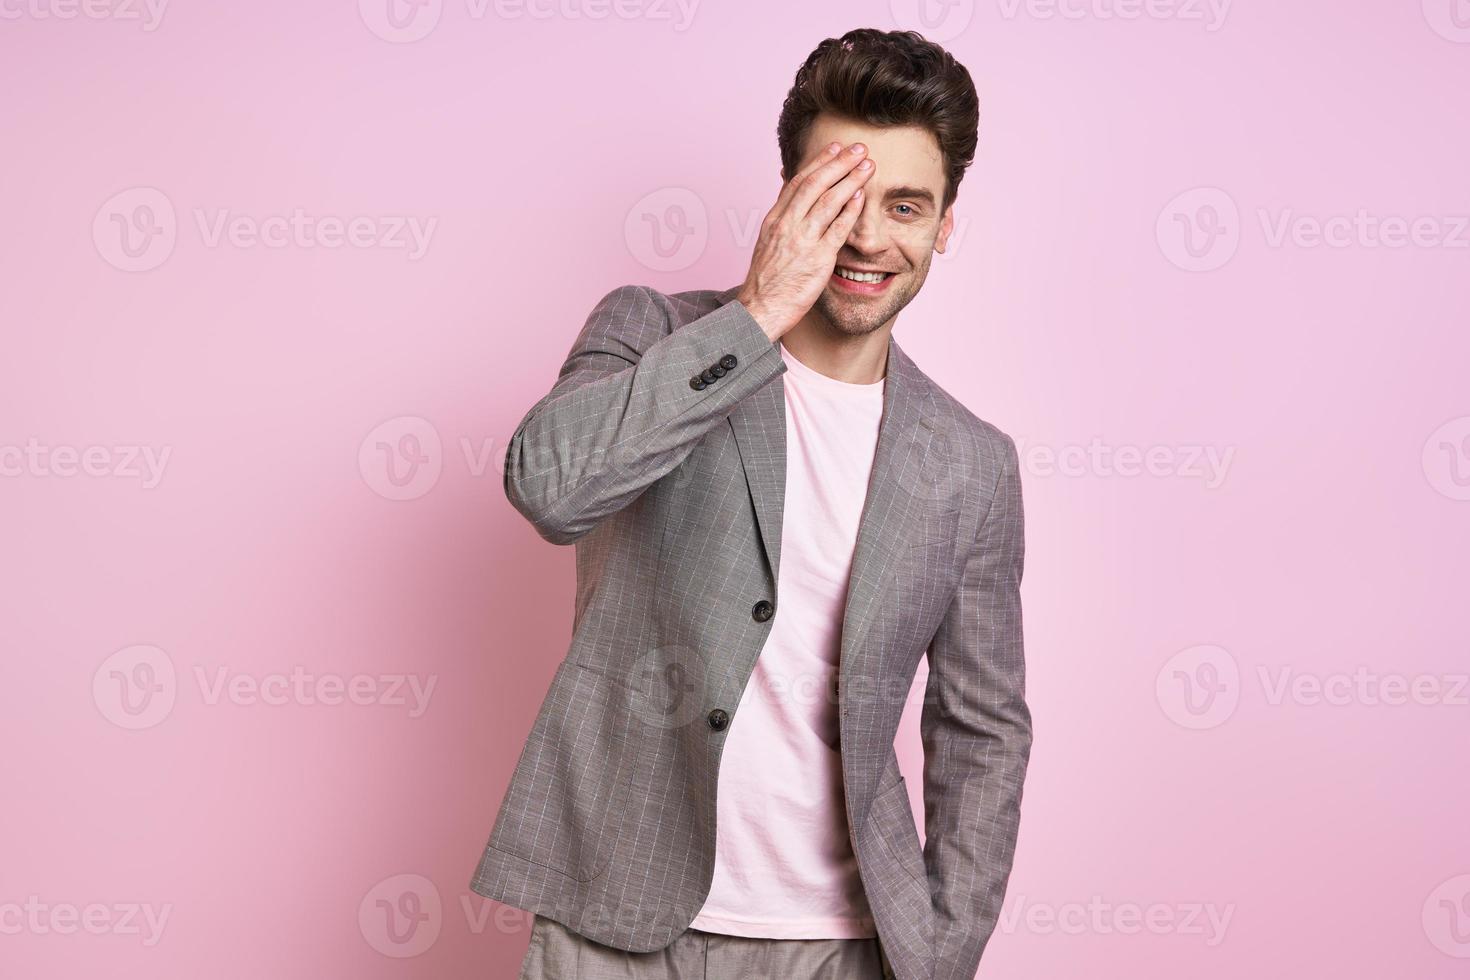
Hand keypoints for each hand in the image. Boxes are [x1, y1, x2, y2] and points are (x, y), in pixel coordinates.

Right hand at [737, 142, 875, 340]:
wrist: (760, 309)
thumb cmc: (767, 281)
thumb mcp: (767, 242)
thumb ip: (783, 218)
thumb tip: (791, 195)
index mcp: (774, 220)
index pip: (798, 182)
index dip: (818, 162)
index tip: (835, 147)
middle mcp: (787, 225)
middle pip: (815, 184)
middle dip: (838, 162)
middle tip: (858, 148)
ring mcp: (802, 241)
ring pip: (827, 201)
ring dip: (850, 180)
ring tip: (867, 165)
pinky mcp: (817, 259)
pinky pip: (837, 230)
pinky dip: (850, 211)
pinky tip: (862, 196)